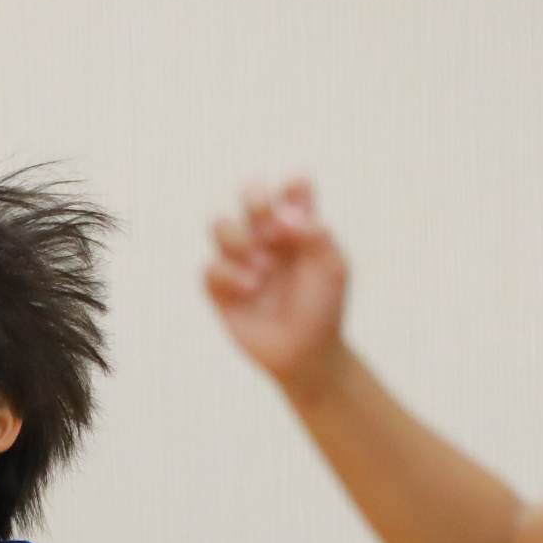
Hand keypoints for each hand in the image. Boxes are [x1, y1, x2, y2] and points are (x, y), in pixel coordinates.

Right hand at [205, 179, 351, 395]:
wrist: (305, 354)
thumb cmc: (323, 309)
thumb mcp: (332, 268)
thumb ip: (316, 234)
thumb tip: (284, 214)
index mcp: (298, 227)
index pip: (292, 187)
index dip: (293, 191)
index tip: (303, 221)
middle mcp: (267, 238)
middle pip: (250, 192)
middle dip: (255, 199)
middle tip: (269, 228)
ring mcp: (241, 261)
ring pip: (220, 224)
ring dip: (238, 240)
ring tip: (261, 269)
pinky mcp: (221, 289)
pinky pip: (210, 267)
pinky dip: (229, 276)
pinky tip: (251, 291)